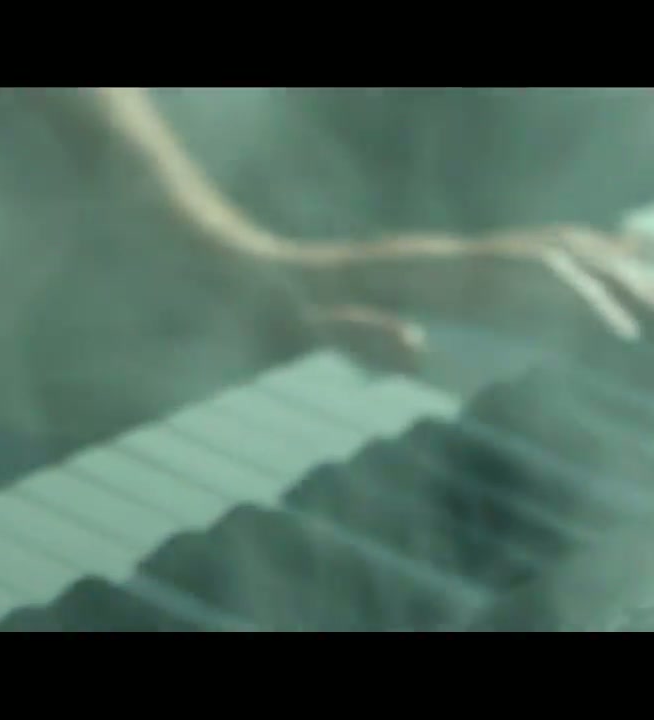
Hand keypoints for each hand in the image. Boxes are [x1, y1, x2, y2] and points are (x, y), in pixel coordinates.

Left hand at [283, 225, 653, 353]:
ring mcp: (442, 262)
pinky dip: (569, 273)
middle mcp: (439, 258)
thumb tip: (414, 347)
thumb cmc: (268, 312)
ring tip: (650, 303)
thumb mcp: (294, 328)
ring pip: (540, 252)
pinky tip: (597, 291)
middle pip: (546, 252)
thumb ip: (348, 334)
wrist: (243, 279)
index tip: (619, 334)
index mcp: (415, 272)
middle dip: (611, 279)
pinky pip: (516, 267)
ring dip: (600, 271)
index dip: (574, 296)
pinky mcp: (438, 276)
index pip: (515, 271)